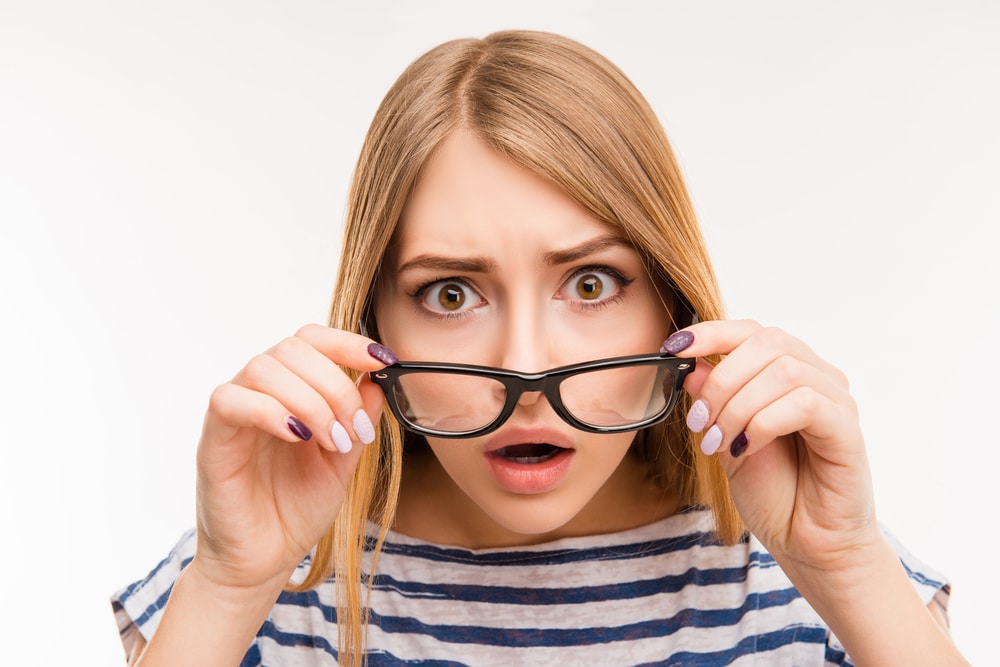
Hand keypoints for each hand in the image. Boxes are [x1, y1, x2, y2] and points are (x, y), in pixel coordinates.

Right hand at [192, 325, 393, 589]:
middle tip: (353, 428)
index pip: (313, 340)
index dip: (348, 342)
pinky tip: (298, 436)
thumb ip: (358, 418)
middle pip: (293, 349)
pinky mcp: (214, 438)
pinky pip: (231, 400)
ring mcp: (235, 412)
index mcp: (292, 390)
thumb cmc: (296, 509)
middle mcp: (261, 392)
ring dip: (310, 400)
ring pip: (264, 368)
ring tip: (331, 441)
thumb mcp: (344, 460)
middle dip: (335, 383)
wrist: (264, 559)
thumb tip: (376, 379)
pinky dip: (271, 411)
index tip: (384, 360)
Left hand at [667, 320, 879, 572]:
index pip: (750, 331)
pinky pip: (805, 404)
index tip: (673, 349)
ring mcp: (837, 401)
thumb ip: (711, 401)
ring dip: (739, 406)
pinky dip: (763, 424)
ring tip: (719, 443)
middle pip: (768, 343)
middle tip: (699, 422)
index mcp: (786, 372)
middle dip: (722, 380)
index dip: (710, 333)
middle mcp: (816, 377)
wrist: (807, 544)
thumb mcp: (725, 439)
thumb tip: (689, 365)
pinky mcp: (848, 429)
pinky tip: (746, 449)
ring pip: (784, 371)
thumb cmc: (773, 491)